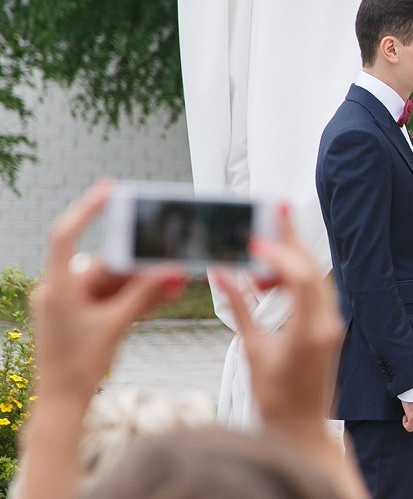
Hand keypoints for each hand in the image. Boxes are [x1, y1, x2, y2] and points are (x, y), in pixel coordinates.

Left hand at [20, 180, 185, 498]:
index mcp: (58, 287)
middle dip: (143, 266)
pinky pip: (115, 297)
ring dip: (146, 284)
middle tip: (174, 264)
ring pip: (116, 282)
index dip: (87, 209)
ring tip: (177, 284)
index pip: (66, 236)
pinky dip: (137, 296)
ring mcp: (74, 302)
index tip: (109, 190)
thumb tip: (167, 270)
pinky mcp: (85, 314)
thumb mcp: (116, 326)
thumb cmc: (79, 366)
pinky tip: (166, 294)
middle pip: (108, 264)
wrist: (64, 400)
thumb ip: (142, 294)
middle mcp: (62, 289)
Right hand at [213, 204, 343, 430]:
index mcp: (309, 332)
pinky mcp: (328, 327)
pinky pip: (315, 291)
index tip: (255, 241)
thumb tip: (224, 274)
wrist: (300, 428)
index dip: (280, 254)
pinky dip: (295, 278)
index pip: (302, 278)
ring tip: (261, 248)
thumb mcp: (252, 351)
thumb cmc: (275, 399)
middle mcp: (327, 324)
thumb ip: (241, 308)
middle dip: (293, 237)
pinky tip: (270, 279)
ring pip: (316, 277)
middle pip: (313, 269)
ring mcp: (331, 325)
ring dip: (291, 257)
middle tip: (278, 206)